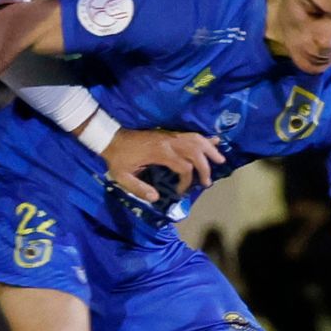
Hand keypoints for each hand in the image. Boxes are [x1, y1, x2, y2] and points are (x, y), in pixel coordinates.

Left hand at [101, 129, 224, 202]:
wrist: (110, 138)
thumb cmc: (117, 158)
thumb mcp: (122, 176)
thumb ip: (138, 188)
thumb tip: (156, 198)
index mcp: (160, 153)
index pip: (183, 167)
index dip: (186, 181)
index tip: (181, 191)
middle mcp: (169, 142)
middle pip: (195, 153)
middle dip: (205, 167)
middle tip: (208, 182)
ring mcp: (170, 135)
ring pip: (196, 140)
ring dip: (209, 149)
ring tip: (220, 159)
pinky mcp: (168, 132)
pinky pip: (190, 133)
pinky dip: (203, 137)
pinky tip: (213, 140)